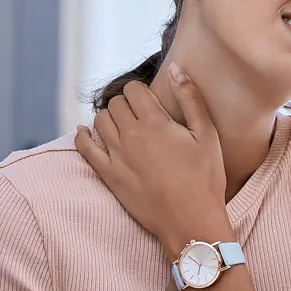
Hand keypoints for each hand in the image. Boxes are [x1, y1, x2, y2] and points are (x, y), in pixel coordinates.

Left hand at [76, 65, 229, 258]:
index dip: (142, 92)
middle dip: (127, 105)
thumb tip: (177, 69)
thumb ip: (192, 99)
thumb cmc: (205, 179)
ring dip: (109, 118)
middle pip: (116, 103)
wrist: (191, 221)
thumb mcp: (207, 135)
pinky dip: (82, 136)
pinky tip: (86, 132)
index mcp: (155, 123)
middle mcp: (131, 136)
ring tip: (123, 127)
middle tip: (140, 117)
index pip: (134, 89)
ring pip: (99, 121)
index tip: (152, 103)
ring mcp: (116, 156)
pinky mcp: (109, 175)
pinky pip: (84, 148)